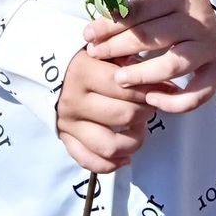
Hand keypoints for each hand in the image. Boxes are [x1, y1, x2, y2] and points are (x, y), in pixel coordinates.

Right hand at [56, 49, 153, 173]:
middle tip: (151, 105)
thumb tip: (166, 85)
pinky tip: (125, 156)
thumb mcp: (106, 51)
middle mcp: (73, 100)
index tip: (162, 88)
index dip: (148, 90)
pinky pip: (90, 162)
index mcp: (83, 73)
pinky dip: (111, 164)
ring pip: (110, 145)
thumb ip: (130, 64)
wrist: (50, 68)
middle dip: (145, 112)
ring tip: (139, 127)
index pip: (125, 87)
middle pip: (123, 116)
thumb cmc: (86, 57)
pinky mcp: (65, 139)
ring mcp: (68, 123)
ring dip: (133, 140)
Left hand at [83, 0, 215, 114]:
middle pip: (151, 36)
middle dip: (118, 47)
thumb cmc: (183, 6)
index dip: (111, 24)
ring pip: (172, 64)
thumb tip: (99, 23)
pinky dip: (175, 100)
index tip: (88, 35)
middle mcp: (194, 23)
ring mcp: (207, 48)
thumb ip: (136, 9)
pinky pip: (198, 93)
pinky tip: (151, 99)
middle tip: (95, 55)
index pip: (139, 11)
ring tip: (118, 79)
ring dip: (142, 73)